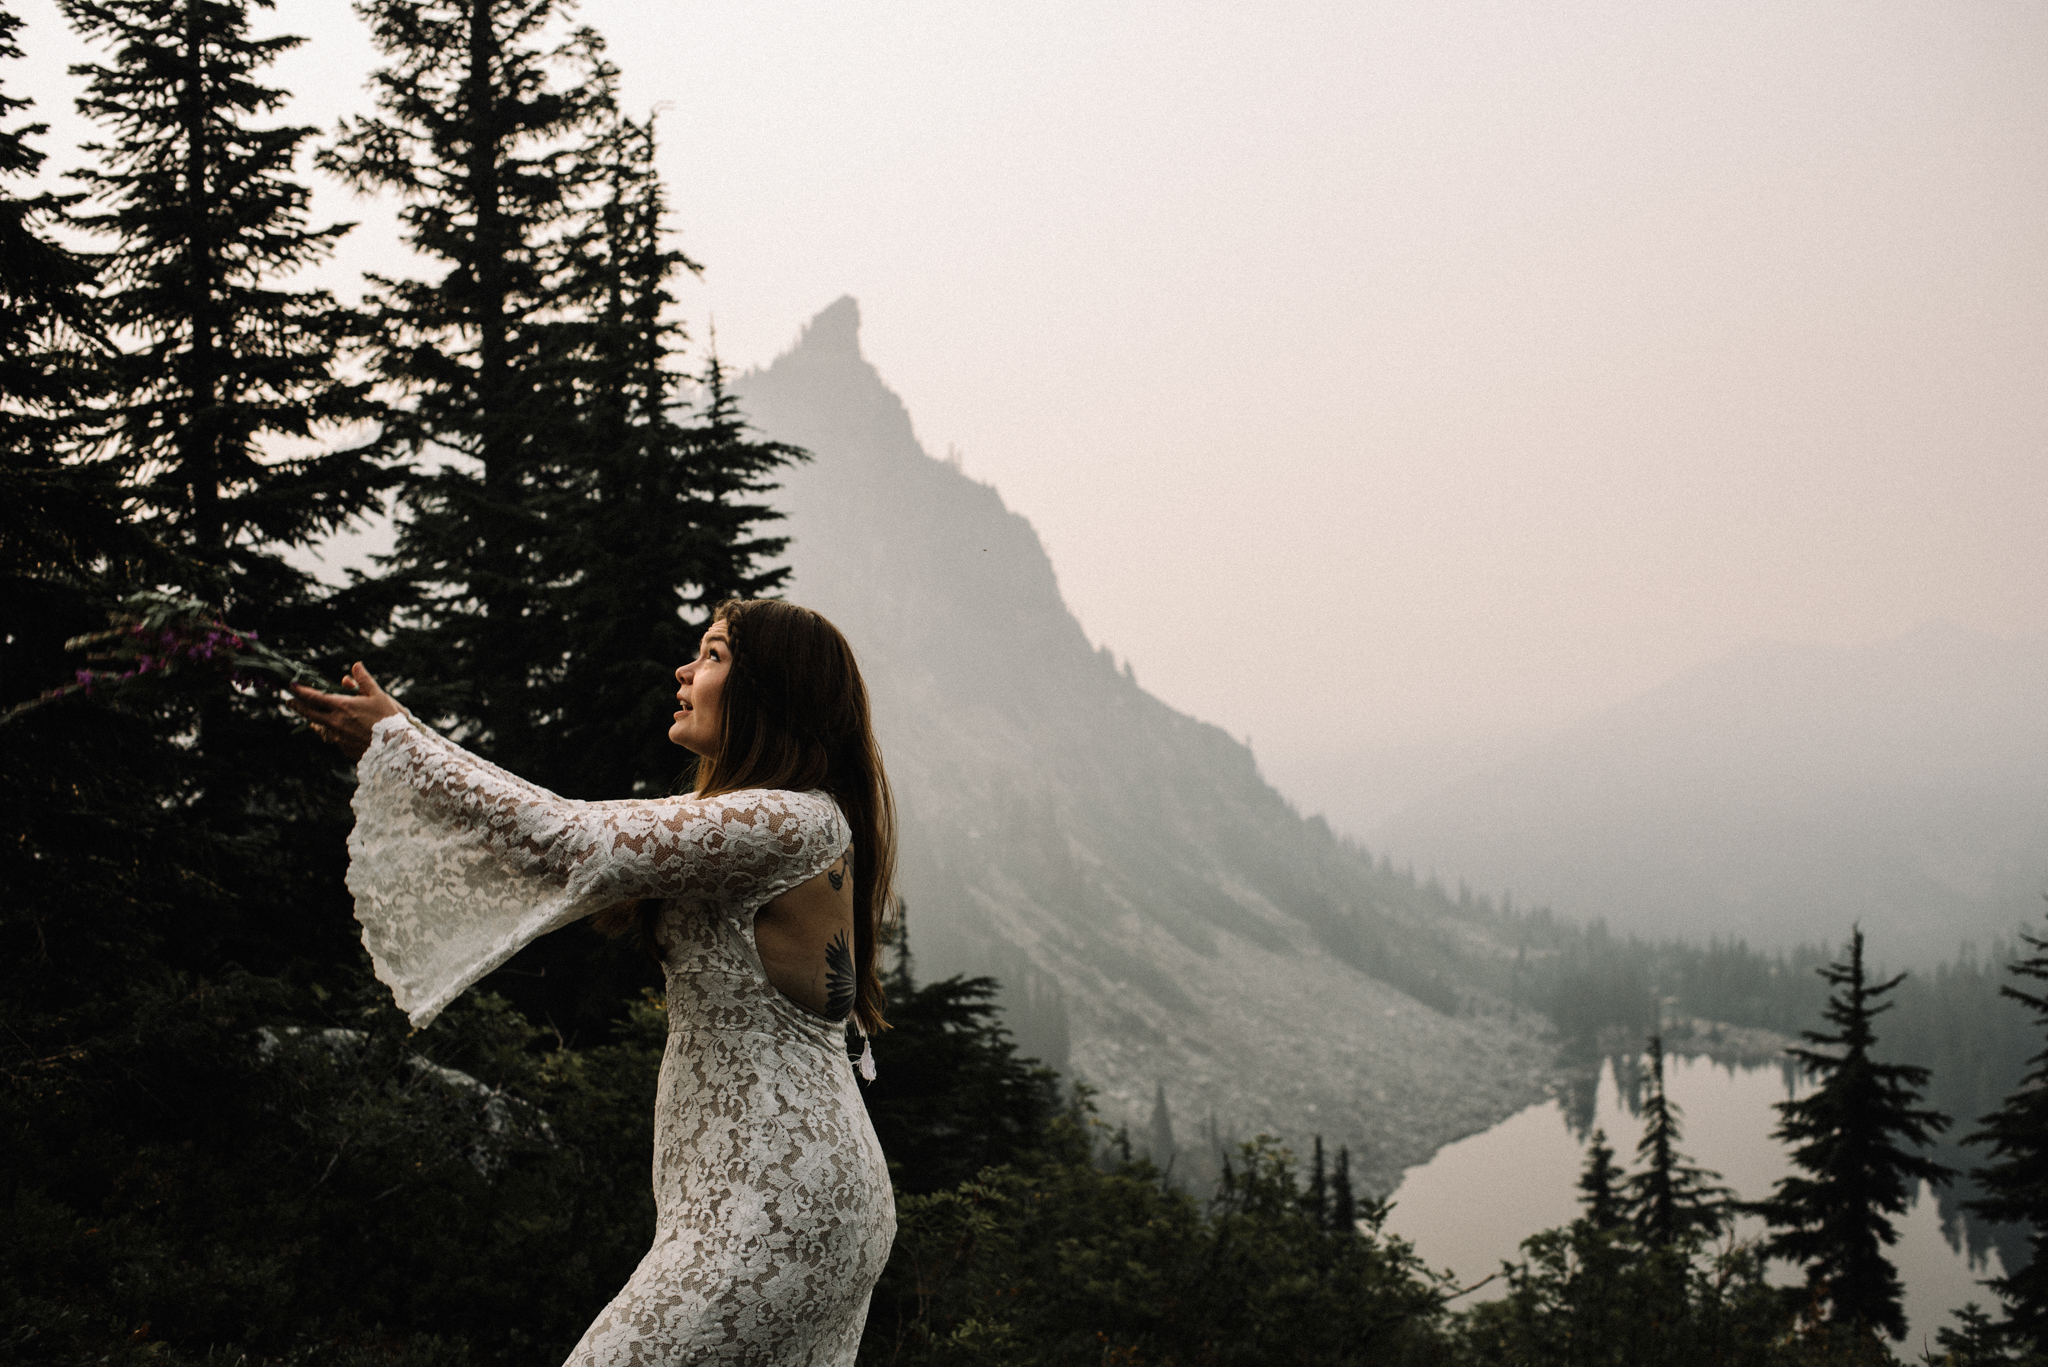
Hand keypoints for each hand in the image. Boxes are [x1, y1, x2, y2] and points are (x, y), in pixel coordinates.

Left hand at [288, 662, 403, 761]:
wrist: (395, 748)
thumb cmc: (388, 719)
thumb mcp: (378, 695)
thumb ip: (364, 680)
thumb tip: (355, 665)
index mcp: (342, 706)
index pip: (315, 697)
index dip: (301, 691)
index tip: (292, 687)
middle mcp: (335, 721)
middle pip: (309, 713)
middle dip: (297, 706)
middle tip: (289, 701)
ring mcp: (337, 736)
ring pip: (318, 727)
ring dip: (312, 720)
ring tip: (309, 717)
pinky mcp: (342, 747)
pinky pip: (331, 737)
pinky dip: (328, 731)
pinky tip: (330, 730)